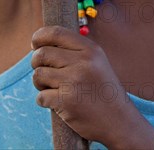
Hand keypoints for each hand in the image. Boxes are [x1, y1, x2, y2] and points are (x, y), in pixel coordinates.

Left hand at [31, 26, 134, 145]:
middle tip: (43, 71)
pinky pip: (41, 97)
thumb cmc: (102, 89)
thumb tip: (41, 43)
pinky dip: (44, 100)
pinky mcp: (66, 102)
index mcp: (90, 49)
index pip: (56, 32)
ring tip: (51, 87)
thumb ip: (74, 50)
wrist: (118, 120)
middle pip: (42, 53)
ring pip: (38, 74)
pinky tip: (56, 102)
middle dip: (36, 62)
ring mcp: (74, 81)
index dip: (40, 36)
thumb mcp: (96, 61)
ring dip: (39, 83)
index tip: (35, 43)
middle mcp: (82, 62)